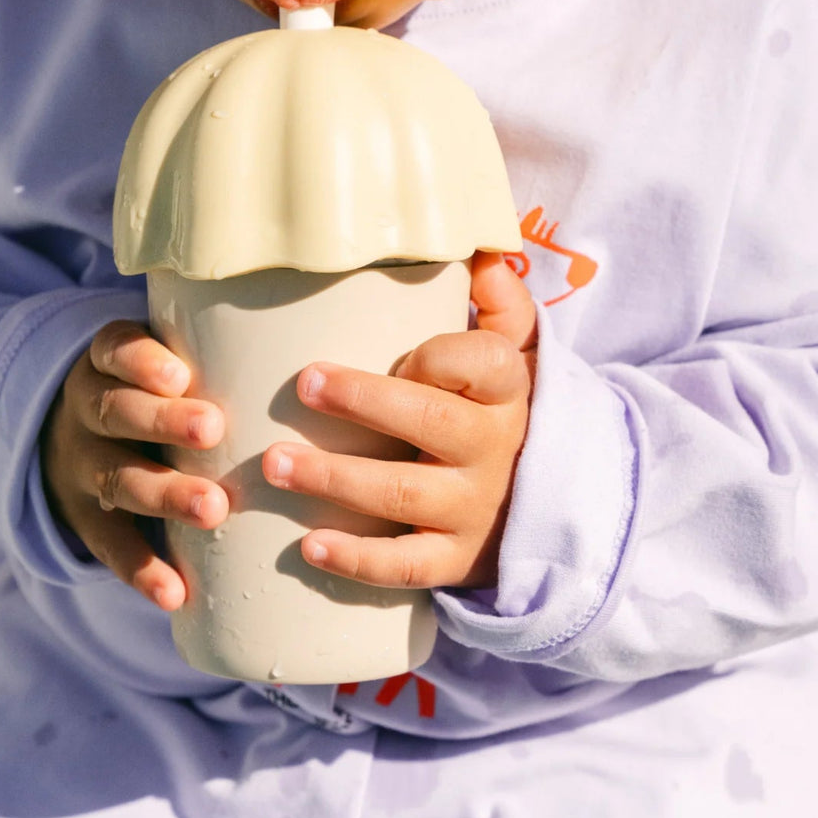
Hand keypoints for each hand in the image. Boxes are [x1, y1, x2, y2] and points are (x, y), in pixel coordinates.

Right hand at [42, 321, 227, 608]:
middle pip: (117, 412)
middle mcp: (89, 411)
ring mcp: (84, 467)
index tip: (178, 375)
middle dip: (163, 422)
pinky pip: (111, 545)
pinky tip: (173, 592)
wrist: (65, 444)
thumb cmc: (153, 396)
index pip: (115, 350)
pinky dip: (141, 570)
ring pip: (119, 479)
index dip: (142, 362)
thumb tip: (329, 355)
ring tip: (212, 509)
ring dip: (165, 494)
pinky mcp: (88, 520)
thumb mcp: (162, 362)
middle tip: (211, 430)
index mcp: (107, 364)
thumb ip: (221, 356)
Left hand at [261, 253, 536, 588]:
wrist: (543, 504)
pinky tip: (308, 546)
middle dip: (363, 401)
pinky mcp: (453, 559)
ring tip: (275, 464)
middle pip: (429, 423)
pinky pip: (406, 565)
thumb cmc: (499, 413)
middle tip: (301, 386)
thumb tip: (483, 251)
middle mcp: (493, 449)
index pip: (482, 364)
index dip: (438, 358)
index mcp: (505, 392)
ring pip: (403, 493)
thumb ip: (501, 303)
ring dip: (336, 478)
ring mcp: (472, 509)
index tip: (400, 354)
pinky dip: (358, 560)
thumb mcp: (516, 356)